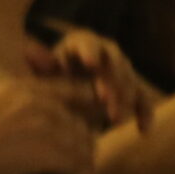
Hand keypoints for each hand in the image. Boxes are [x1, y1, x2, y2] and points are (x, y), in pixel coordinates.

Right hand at [0, 79, 99, 173]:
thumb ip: (5, 109)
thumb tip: (20, 122)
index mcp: (17, 88)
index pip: (63, 90)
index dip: (79, 105)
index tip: (83, 121)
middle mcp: (34, 103)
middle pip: (75, 120)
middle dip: (84, 140)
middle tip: (87, 157)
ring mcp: (42, 126)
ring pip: (81, 143)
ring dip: (87, 161)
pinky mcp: (47, 153)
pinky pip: (77, 166)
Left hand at [28, 29, 151, 130]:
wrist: (60, 104)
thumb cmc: (46, 86)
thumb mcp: (40, 77)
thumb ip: (38, 68)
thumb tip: (30, 55)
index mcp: (79, 45)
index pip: (87, 43)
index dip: (89, 51)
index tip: (90, 63)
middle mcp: (103, 54)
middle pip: (113, 61)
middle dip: (109, 79)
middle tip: (103, 99)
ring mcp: (119, 71)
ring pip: (128, 80)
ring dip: (123, 98)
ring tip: (113, 119)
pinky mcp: (130, 91)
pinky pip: (142, 100)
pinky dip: (144, 113)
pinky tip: (143, 130)